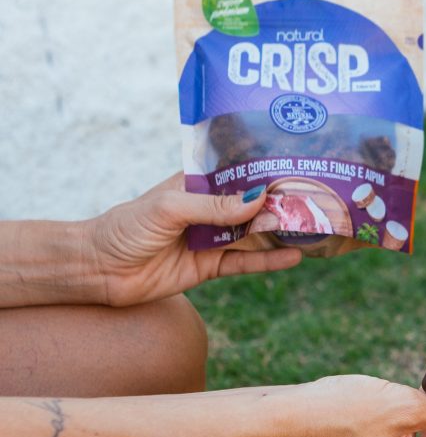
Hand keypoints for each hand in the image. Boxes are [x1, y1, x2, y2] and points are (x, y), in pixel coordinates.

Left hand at [86, 173, 301, 305]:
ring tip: (313, 227)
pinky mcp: (210, 267)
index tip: (297, 166)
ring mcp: (211, 238)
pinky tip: (293, 257)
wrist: (98, 270)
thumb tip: (258, 202)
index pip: (237, 173)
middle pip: (252, 205)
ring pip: (254, 233)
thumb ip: (214, 206)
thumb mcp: (169, 208)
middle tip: (316, 200)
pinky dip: (269, 260)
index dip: (265, 171)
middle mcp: (208, 209)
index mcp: (197, 185)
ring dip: (280, 231)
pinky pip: (245, 262)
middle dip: (281, 202)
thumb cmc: (125, 227)